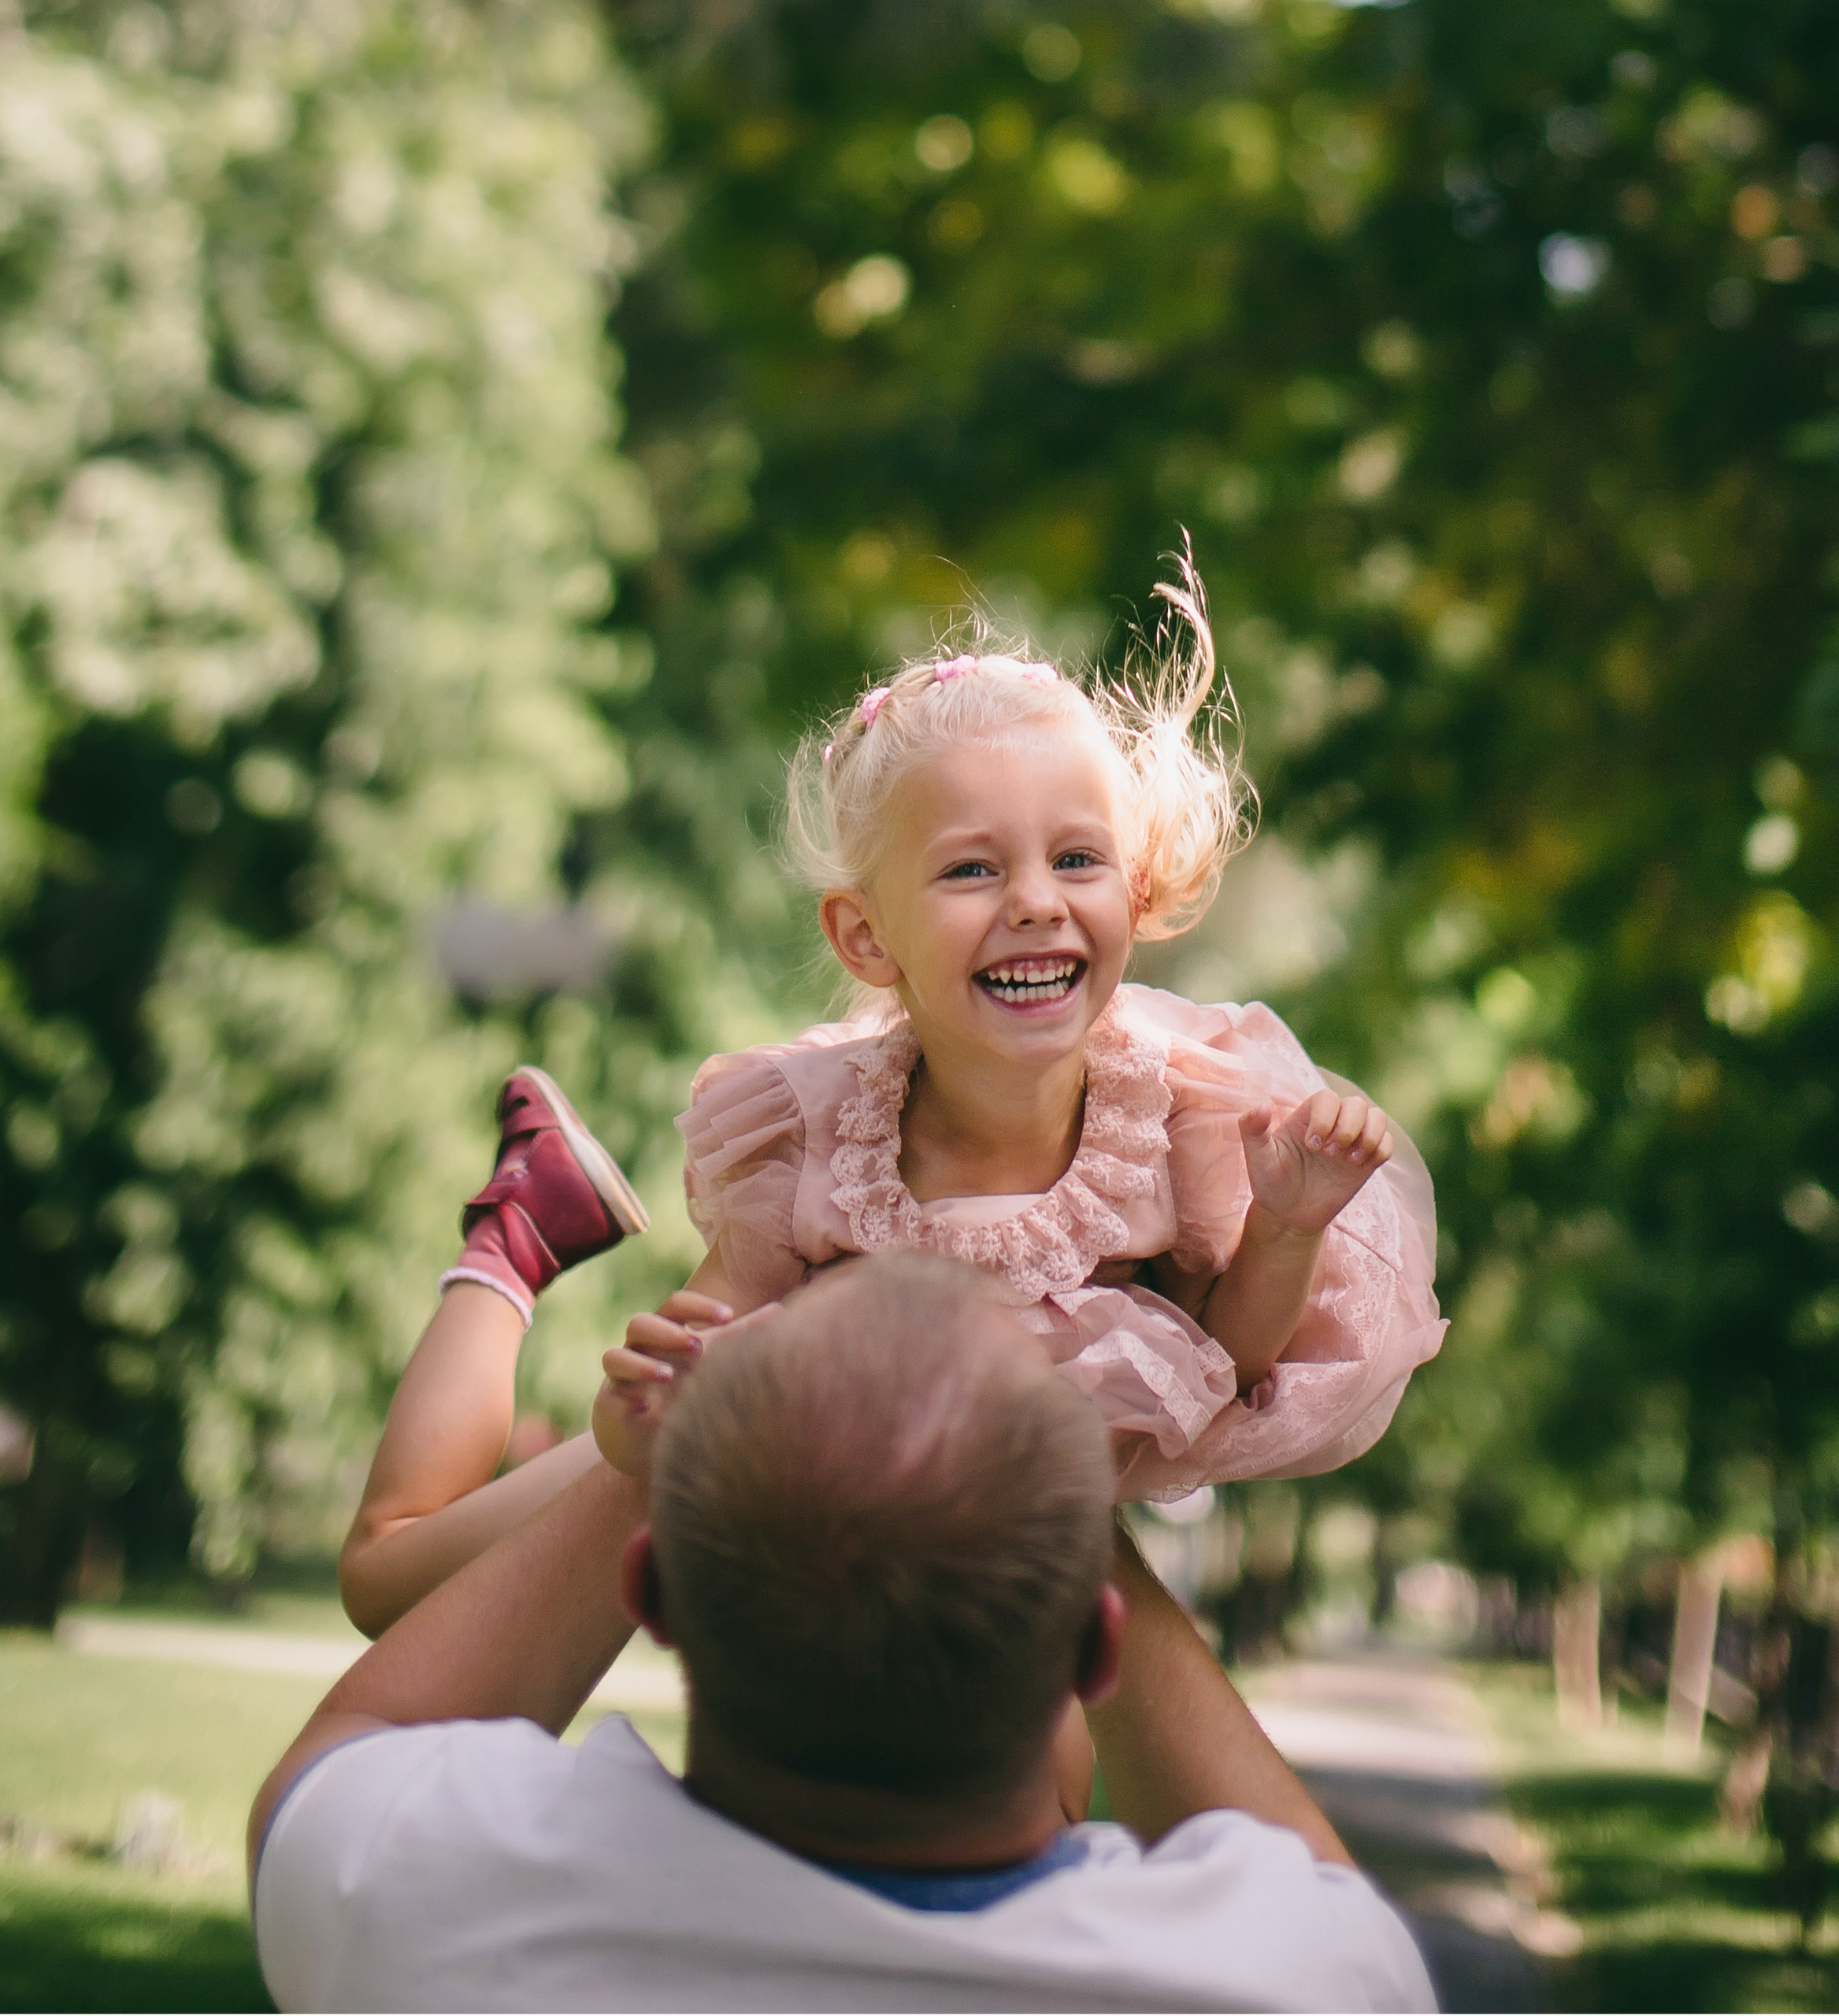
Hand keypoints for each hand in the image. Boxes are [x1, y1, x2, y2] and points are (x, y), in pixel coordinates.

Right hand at [591, 1290, 731, 1478]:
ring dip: (641, 1364)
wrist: (653, 1435)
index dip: (698, 1306)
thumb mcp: (714, 1359)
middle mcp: (640, 1348)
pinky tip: (645, 1408)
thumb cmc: (685, 1387)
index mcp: (666, 1331)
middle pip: (640, 1323)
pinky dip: (627, 1398)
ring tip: (668, 1376)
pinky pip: (610, 1396)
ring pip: (616, 1356)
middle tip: (697, 1346)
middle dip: (667, 1332)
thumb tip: (781, 1310)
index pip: (676, 1305)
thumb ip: (742, 1335)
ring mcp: (621, 1376)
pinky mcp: (610, 1404)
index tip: (728, 1316)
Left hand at [1239, 1090, 1392, 1236]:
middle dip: (1348, 1128)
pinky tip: (1357, 1167)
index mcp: (1307, 1117)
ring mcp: (1352, 1141)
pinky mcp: (1366, 1160)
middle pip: (1357, 1104)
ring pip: (1378, 1117)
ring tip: (1348, 1160)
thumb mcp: (1258, 1158)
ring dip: (1368, 1136)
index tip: (1312, 1145)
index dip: (1325, 1118)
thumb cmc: (1270, 1182)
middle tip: (1329, 1154)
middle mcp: (1333, 1123)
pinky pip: (1387, 1144)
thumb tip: (1260, 1105)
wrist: (1289, 1215)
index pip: (1327, 1098)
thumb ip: (1253, 1130)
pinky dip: (1379, 1151)